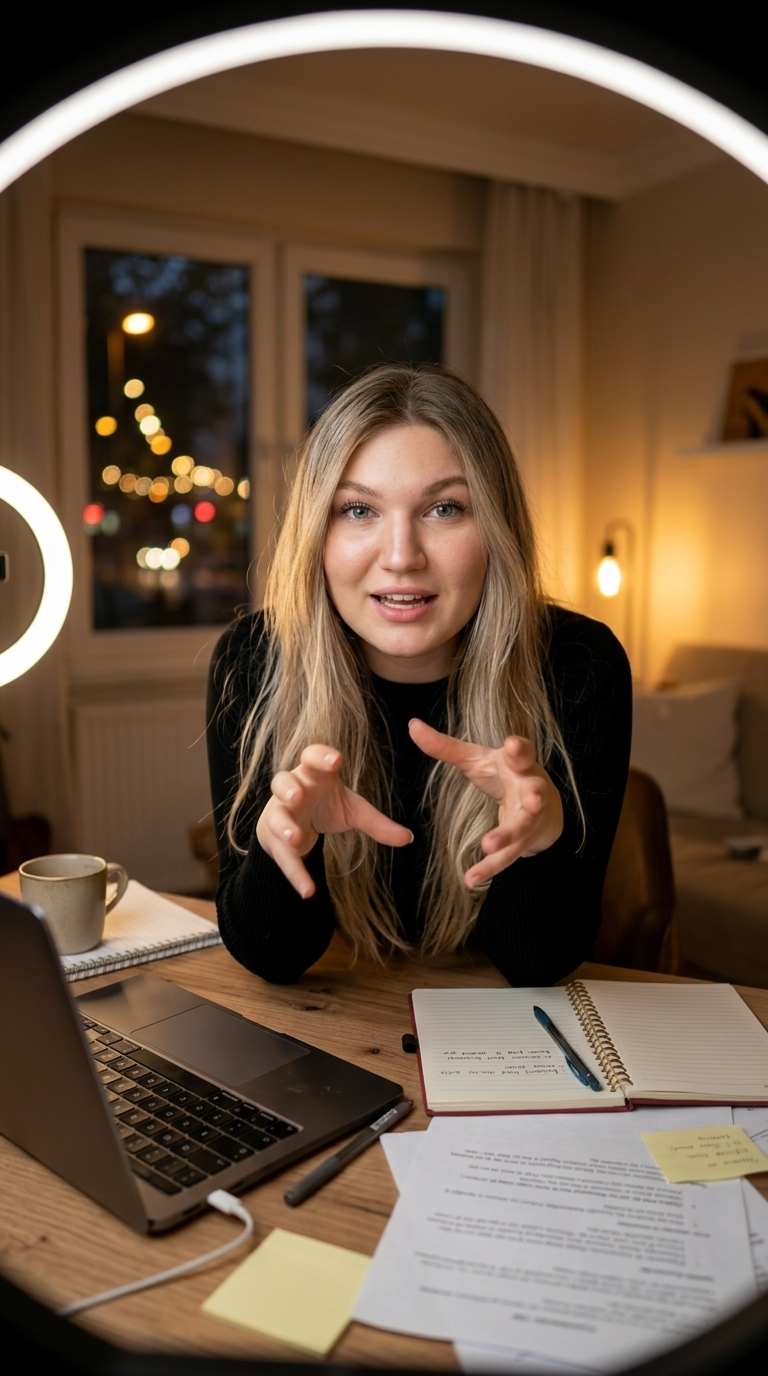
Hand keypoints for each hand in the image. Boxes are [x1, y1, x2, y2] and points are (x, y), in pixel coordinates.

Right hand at [256, 744, 412, 897]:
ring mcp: (278, 813)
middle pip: (282, 781)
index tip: (336, 761)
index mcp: (312, 774)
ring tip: (295, 838)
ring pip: (275, 816)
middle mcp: (292, 789)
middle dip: (289, 789)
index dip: (321, 756)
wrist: (294, 823)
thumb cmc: (324, 805)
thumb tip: (409, 838)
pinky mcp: (273, 839)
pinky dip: (295, 873)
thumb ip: (376, 822)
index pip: (311, 757)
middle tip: (298, 796)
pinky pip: (282, 856)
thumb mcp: (351, 810)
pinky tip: (308, 890)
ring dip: (283, 826)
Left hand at [408, 720, 563, 888]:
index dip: (519, 749)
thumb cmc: (503, 774)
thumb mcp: (476, 759)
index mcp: (519, 764)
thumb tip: (412, 725)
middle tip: (532, 800)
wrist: (541, 806)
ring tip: (488, 846)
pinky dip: (490, 868)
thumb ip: (445, 747)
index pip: (522, 753)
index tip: (513, 744)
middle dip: (533, 797)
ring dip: (506, 838)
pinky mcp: (523, 842)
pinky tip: (472, 879)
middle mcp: (530, 790)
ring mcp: (530, 819)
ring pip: (520, 829)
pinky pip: (508, 857)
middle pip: (534, 793)